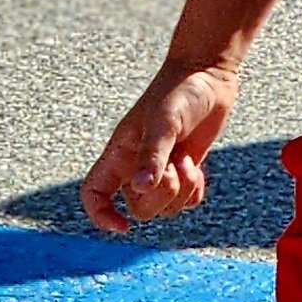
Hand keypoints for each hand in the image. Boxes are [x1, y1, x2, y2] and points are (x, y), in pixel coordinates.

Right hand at [79, 60, 239, 235]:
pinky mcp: (184, 169)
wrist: (208, 75)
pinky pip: (186, 202)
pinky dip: (194, 192)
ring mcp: (161, 169)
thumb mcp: (164, 123)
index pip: (94, 193)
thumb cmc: (180, 93)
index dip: (101, 216)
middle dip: (161, 196)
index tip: (123, 227)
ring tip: (187, 159)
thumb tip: (141, 188)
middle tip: (176, 165)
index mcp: (120, 153)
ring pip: (165, 208)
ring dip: (182, 191)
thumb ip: (153, 156)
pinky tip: (197, 167)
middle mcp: (136, 165)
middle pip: (138, 209)